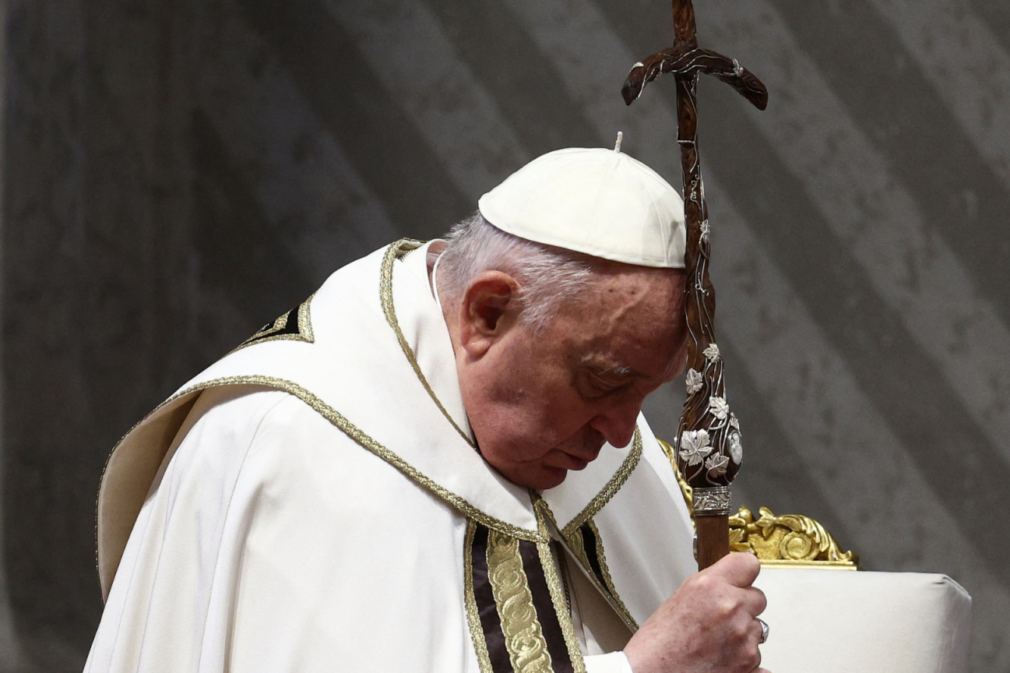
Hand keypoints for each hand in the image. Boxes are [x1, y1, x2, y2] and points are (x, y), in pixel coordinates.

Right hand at [623, 552, 768, 672]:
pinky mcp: (750, 665)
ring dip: (743, 634)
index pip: (749, 564)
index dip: (744, 574)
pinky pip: (761, 658)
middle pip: (758, 598)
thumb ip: (709, 586)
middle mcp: (731, 609)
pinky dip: (748, 661)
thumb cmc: (658, 643)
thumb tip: (728, 583)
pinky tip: (727, 660)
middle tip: (722, 619)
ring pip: (758, 629)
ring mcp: (744, 639)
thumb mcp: (680, 597)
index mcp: (711, 587)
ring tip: (715, 643)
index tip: (741, 579)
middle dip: (744, 606)